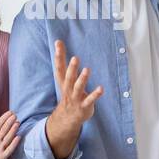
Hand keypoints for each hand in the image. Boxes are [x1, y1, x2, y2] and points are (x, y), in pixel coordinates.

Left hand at [0, 110, 20, 158]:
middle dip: (9, 122)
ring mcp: (1, 148)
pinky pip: (9, 149)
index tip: (10, 112)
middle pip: (5, 130)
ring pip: (8, 138)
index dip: (4, 118)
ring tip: (17, 123)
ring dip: (13, 131)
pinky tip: (18, 137)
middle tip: (14, 115)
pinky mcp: (3, 156)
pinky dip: (14, 144)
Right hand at [44, 39, 102, 158]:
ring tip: (87, 70)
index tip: (58, 43)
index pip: (59, 67)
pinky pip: (90, 100)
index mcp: (64, 82)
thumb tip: (58, 41)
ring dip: (82, 79)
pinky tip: (101, 88)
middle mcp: (68, 89)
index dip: (59, 56)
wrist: (68, 117)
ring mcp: (76, 98)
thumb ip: (62, 61)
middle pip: (68, 78)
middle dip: (71, 68)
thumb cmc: (69, 92)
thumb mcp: (64, 78)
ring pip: (78, 88)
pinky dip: (95, 94)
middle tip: (76, 58)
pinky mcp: (84, 106)